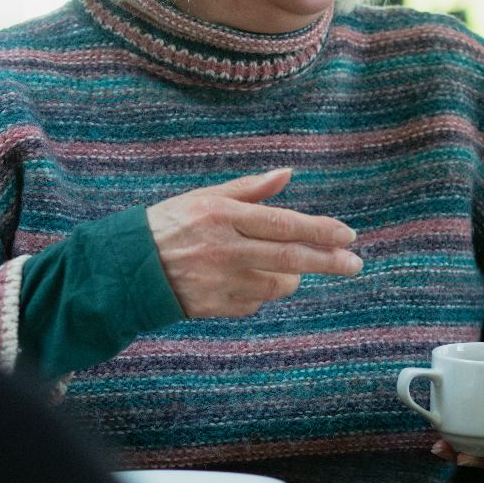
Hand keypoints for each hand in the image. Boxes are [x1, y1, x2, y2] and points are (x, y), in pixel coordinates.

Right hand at [145, 168, 360, 318]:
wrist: (128, 268)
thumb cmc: (170, 225)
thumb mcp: (205, 197)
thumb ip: (249, 189)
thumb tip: (287, 175)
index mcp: (222, 216)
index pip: (283, 223)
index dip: (320, 230)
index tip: (348, 235)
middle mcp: (224, 249)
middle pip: (290, 257)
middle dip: (328, 261)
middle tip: (355, 264)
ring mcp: (220, 281)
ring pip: (277, 285)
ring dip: (292, 277)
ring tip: (290, 268)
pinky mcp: (215, 307)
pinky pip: (254, 303)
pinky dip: (261, 293)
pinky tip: (248, 281)